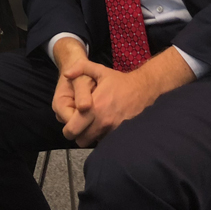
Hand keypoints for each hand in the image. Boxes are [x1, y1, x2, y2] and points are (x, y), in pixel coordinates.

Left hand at [60, 48, 196, 147]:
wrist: (144, 89)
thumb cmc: (119, 81)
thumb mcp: (99, 70)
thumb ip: (80, 68)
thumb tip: (66, 74)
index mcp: (94, 107)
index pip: (72, 129)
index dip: (67, 128)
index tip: (70, 122)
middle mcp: (103, 122)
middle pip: (81, 140)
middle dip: (77, 135)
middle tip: (79, 126)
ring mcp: (113, 130)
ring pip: (93, 143)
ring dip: (90, 136)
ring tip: (91, 125)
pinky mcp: (122, 134)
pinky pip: (106, 142)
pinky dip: (102, 137)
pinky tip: (102, 127)